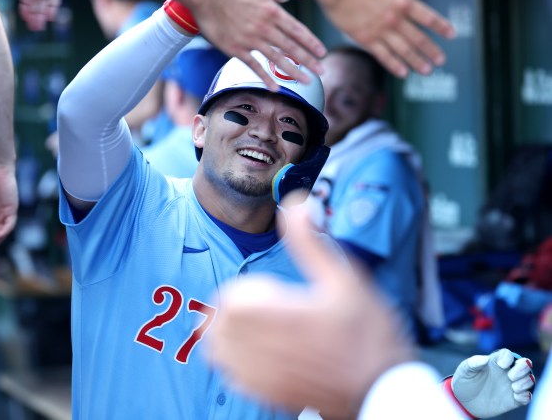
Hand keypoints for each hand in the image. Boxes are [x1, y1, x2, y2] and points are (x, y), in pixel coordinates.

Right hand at [193, 0, 324, 90]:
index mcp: (272, 12)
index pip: (298, 30)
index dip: (311, 43)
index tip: (322, 53)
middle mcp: (265, 28)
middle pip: (292, 48)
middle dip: (309, 61)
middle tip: (321, 72)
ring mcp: (250, 40)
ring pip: (277, 59)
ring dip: (293, 71)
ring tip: (306, 81)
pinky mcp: (236, 49)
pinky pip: (254, 66)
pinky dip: (265, 78)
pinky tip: (275, 88)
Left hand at [207, 193, 412, 417]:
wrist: (383, 390)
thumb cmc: (369, 334)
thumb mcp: (346, 278)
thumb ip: (312, 242)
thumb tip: (296, 205)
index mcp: (282, 316)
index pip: (230, 302)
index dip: (237, 291)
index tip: (260, 288)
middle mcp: (268, 349)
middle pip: (219, 327)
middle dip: (230, 310)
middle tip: (253, 304)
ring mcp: (266, 378)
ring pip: (219, 354)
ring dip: (225, 335)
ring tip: (249, 326)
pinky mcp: (269, 397)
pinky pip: (232, 379)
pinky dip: (232, 363)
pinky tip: (254, 354)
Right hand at [327, 0, 454, 77]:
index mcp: (403, 0)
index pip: (428, 17)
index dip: (442, 26)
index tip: (452, 35)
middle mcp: (395, 18)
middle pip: (419, 38)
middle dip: (431, 51)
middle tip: (441, 61)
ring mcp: (380, 31)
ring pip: (403, 50)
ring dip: (417, 62)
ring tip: (427, 70)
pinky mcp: (365, 39)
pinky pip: (383, 56)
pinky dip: (394, 65)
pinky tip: (403, 73)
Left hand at [451, 348, 534, 417]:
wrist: (464, 402)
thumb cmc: (465, 381)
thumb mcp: (465, 370)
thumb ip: (474, 363)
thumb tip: (486, 359)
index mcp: (495, 362)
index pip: (508, 354)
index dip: (508, 357)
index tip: (500, 365)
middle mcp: (505, 372)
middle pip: (525, 364)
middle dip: (523, 368)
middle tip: (510, 376)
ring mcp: (511, 385)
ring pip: (529, 379)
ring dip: (525, 382)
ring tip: (513, 388)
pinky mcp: (513, 400)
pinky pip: (527, 396)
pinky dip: (526, 395)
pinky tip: (515, 397)